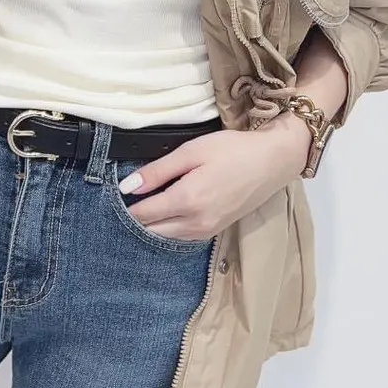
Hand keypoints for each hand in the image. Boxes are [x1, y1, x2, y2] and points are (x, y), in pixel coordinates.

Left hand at [118, 112, 312, 240]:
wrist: (271, 162)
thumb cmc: (232, 150)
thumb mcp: (191, 152)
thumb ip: (158, 171)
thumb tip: (128, 186)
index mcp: (187, 200)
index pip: (143, 214)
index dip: (125, 206)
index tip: (115, 195)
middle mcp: (195, 223)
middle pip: (151, 231)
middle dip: (135, 219)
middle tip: (124, 201)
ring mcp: (206, 230)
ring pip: (165, 237)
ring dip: (151, 226)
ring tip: (143, 204)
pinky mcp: (214, 231)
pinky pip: (181, 236)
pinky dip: (168, 228)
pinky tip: (165, 212)